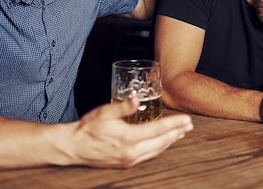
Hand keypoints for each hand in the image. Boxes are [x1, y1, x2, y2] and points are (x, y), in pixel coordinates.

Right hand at [68, 98, 192, 167]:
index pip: (157, 130)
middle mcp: (131, 152)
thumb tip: (136, 99)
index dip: (173, 124)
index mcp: (128, 138)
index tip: (186, 119)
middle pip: (161, 142)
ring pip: (156, 151)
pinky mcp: (126, 163)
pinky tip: (163, 142)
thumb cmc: (88, 127)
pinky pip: (148, 156)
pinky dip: (159, 148)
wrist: (74, 147)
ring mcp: (129, 160)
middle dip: (177, 133)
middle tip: (189, 125)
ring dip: (170, 141)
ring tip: (181, 133)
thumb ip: (122, 107)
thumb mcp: (104, 112)